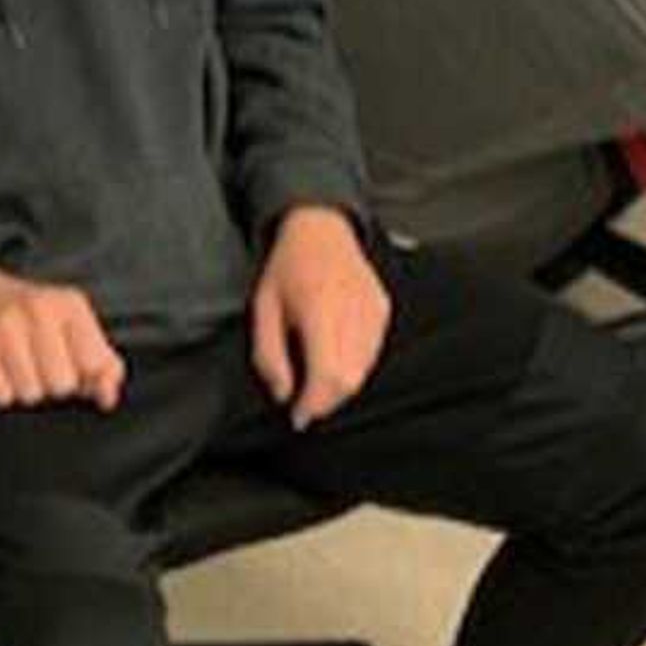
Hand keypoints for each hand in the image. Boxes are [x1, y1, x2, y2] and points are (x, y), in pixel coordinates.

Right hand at [0, 264, 127, 412]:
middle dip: (53, 386)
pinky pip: (0, 395)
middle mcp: (40, 308)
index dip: (85, 377)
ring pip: (30, 393)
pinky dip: (1, 391)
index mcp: (71, 304)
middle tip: (41, 367)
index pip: (93, 364)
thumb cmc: (37, 322)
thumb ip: (104, 366)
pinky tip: (0, 370)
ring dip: (25, 389)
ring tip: (19, 366)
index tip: (73, 367)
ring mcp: (6, 322)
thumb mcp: (77, 331)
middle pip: (62, 384)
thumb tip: (107, 398)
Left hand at [249, 206, 391, 428]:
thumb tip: (282, 394)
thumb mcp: (263, 310)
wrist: (319, 227)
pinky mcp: (382, 309)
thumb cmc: (288, 266)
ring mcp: (373, 311)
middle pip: (349, 380)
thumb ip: (269, 357)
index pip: (327, 376)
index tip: (297, 417)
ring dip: (340, 385)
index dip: (313, 405)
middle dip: (325, 401)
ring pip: (363, 370)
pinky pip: (372, 352)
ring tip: (317, 378)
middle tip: (304, 403)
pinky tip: (334, 354)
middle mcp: (352, 312)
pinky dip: (354, 364)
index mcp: (320, 312)